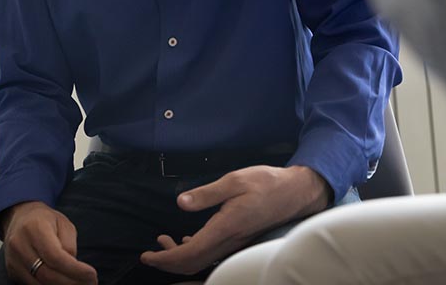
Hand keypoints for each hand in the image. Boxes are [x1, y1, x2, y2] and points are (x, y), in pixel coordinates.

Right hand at [2, 201, 96, 284]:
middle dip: (71, 282)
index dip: (74, 270)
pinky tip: (64, 283)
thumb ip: (69, 244)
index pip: (55, 256)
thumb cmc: (46, 220)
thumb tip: (73, 267)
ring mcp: (13, 260)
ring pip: (39, 284)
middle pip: (47, 274)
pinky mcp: (12, 271)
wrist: (20, 218)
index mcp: (34, 228)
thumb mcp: (64, 223)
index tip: (91, 275)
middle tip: (90, 283)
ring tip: (80, 284)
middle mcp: (19, 244)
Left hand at [139, 165, 329, 275]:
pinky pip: (213, 254)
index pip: (189, 254)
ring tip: (165, 242)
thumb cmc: (268, 183)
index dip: (165, 259)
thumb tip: (181, 202)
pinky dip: (195, 252)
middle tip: (151, 253)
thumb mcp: (234, 180)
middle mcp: (230, 241)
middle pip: (193, 264)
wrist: (296, 192)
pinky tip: (189, 239)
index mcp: (225, 227)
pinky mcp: (239, 239)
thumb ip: (206, 193)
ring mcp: (236, 243)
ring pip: (203, 261)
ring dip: (180, 257)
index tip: (148, 254)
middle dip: (168, 263)